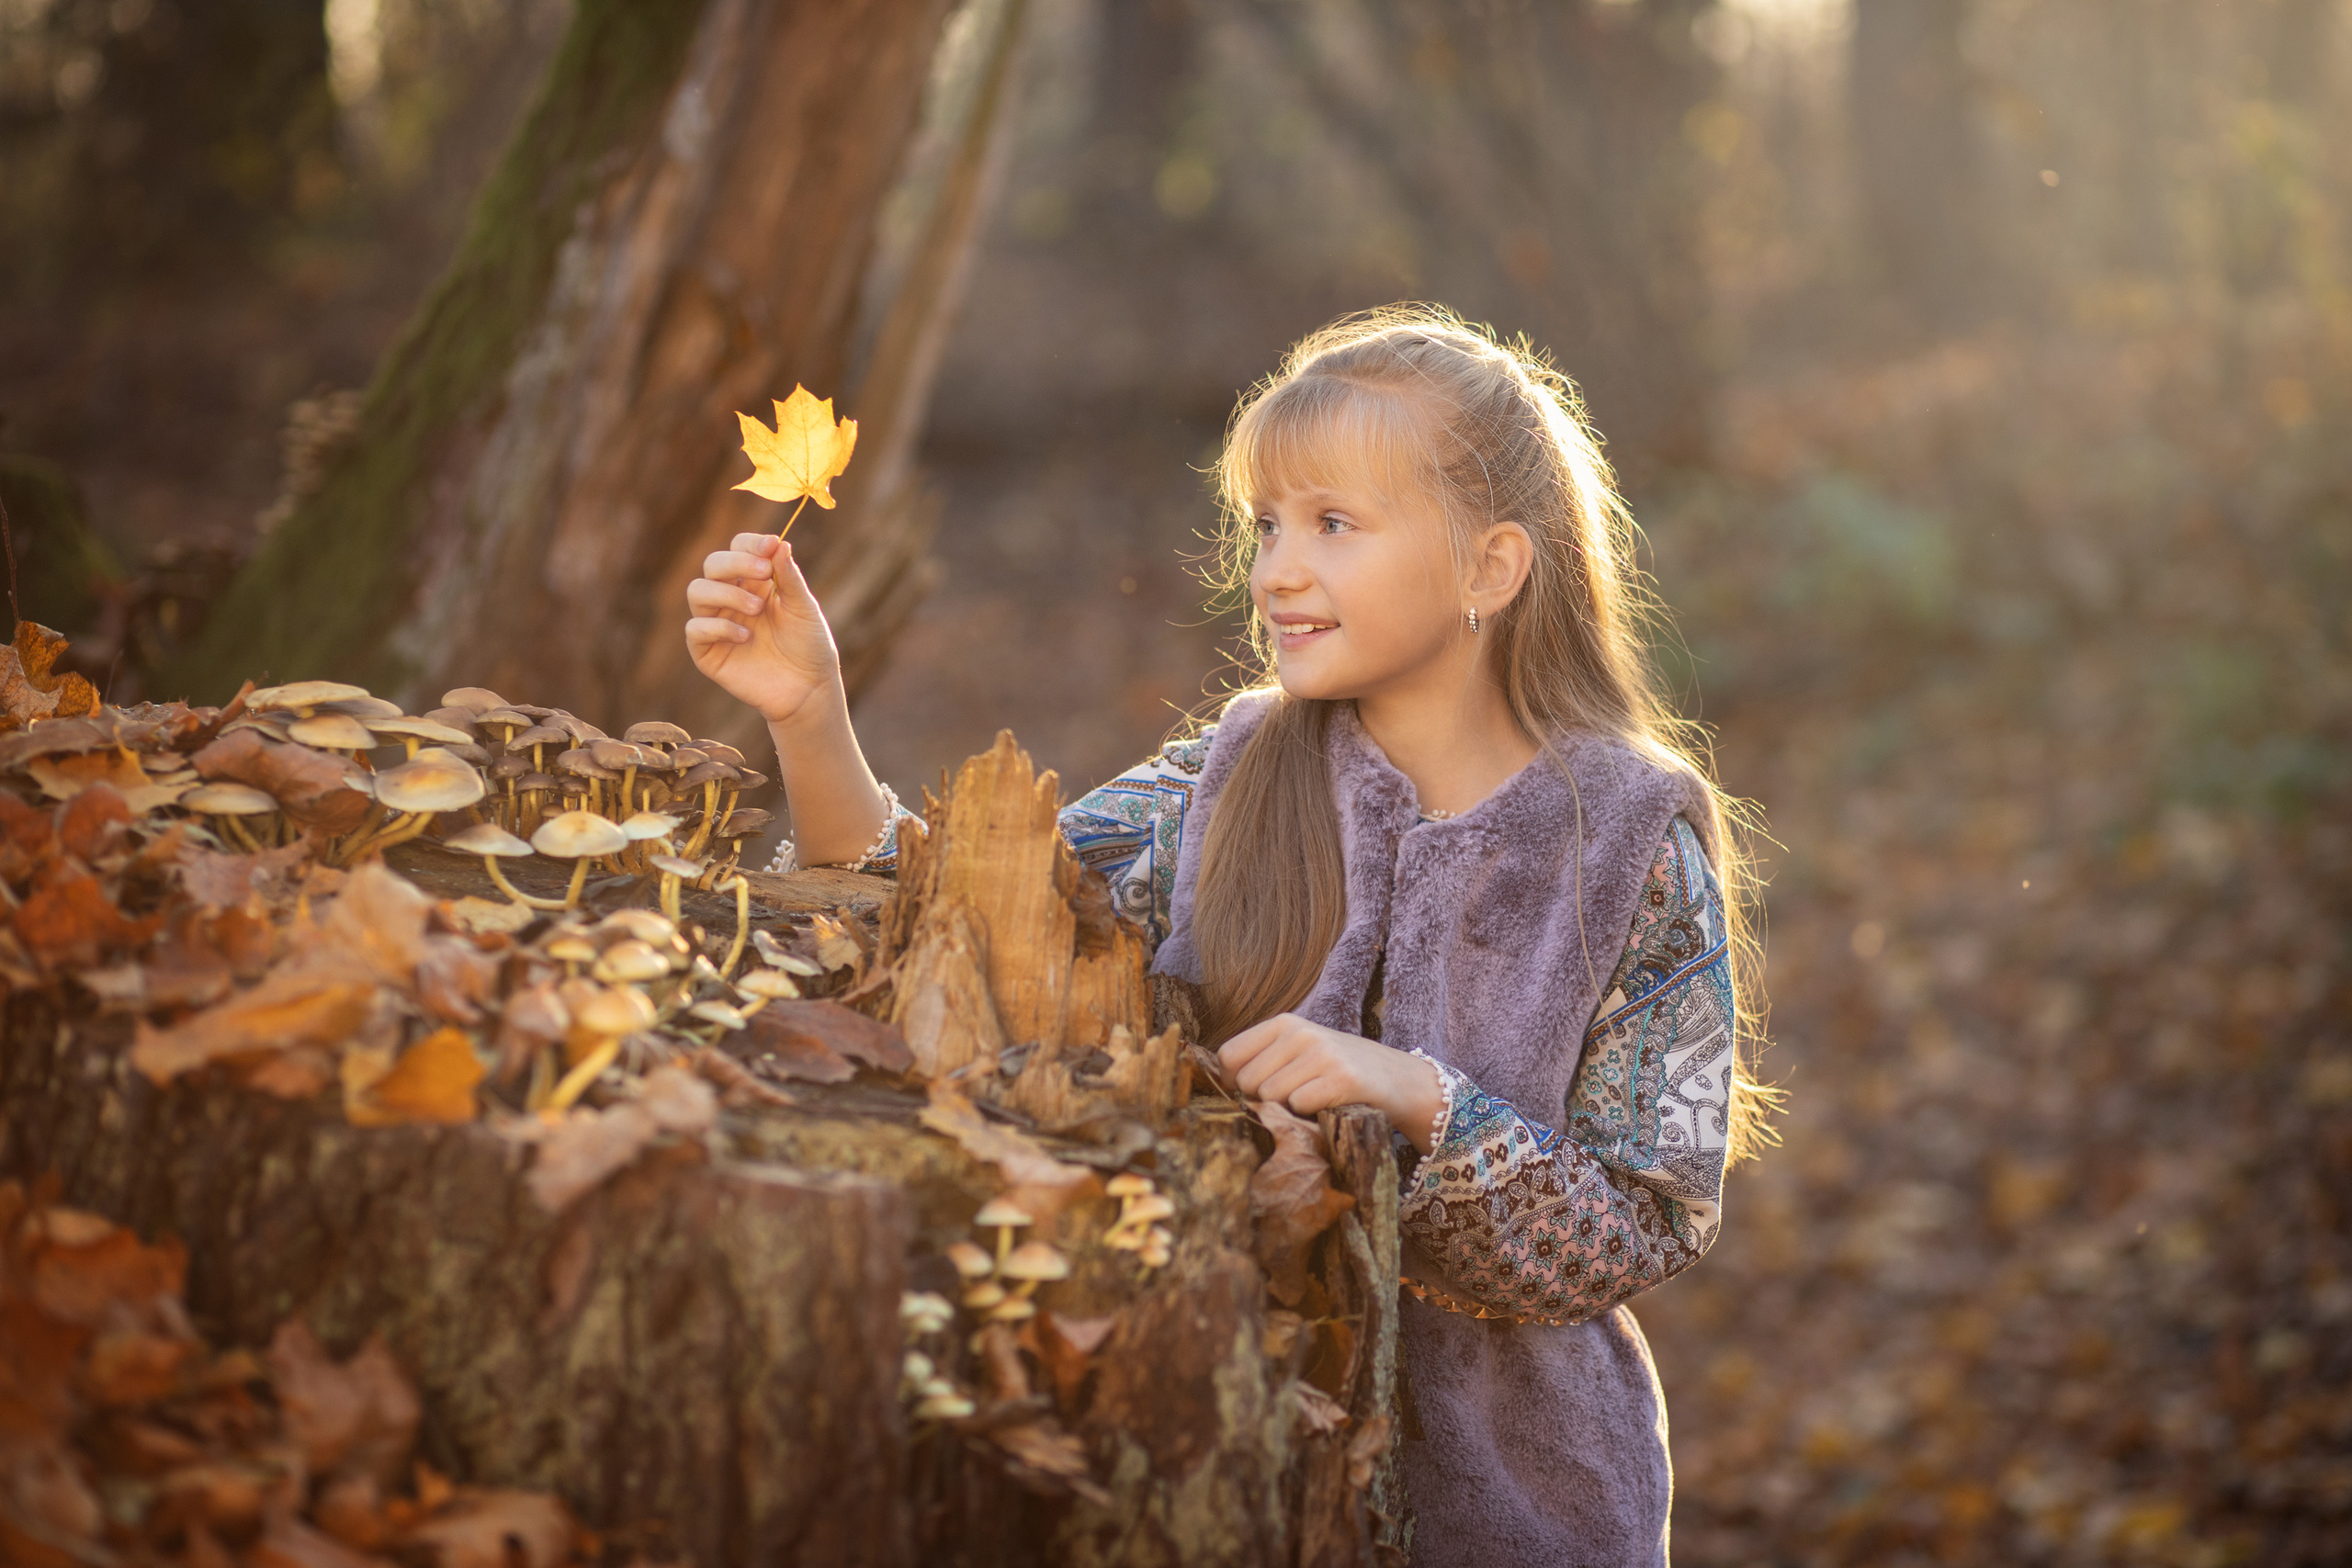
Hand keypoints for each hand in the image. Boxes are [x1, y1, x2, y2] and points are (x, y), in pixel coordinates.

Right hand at [684, 534, 841, 726]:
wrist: (809, 690)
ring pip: (697, 591)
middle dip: (735, 563)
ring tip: (757, 609)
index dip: (750, 544)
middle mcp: (731, 599)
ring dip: (726, 593)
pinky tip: (746, 636)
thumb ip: (788, 577)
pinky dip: (718, 627)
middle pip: (712, 564)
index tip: (770, 544)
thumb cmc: (810, 647)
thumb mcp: (804, 607)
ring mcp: (717, 624)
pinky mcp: (708, 652)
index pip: (738, 549)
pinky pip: (695, 628)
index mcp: (755, 583)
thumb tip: (779, 542)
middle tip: (764, 573)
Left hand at [1218, 1013, 1445, 1151]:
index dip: (1235, 1082)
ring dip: (1287, 1109)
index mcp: (1283, 1023)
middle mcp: (1300, 1032)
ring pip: (1270, 1096)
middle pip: (1246, 1082)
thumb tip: (1216, 1083)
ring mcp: (1322, 1053)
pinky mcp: (1342, 1078)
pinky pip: (1299, 1105)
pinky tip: (1327, 1106)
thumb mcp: (1299, 1052)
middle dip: (1263, 1100)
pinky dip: (1308, 1115)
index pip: (1229, 1056)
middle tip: (1293, 1099)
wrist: (1399, 1081)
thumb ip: (1262, 1060)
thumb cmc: (1338, 1071)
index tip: (1256, 1092)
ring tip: (1312, 1101)